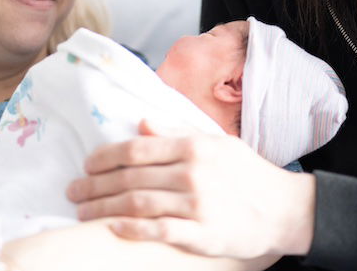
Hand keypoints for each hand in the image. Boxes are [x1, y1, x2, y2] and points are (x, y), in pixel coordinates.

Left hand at [66, 119, 315, 259]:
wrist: (284, 209)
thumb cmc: (248, 173)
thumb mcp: (216, 142)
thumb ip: (177, 131)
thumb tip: (141, 122)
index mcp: (192, 147)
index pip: (137, 149)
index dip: (106, 156)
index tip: (87, 163)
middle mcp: (191, 173)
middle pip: (131, 178)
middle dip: (95, 184)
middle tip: (72, 190)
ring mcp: (197, 205)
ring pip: (138, 204)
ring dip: (104, 208)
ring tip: (82, 210)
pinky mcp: (203, 234)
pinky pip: (159, 231)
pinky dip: (133, 229)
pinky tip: (112, 228)